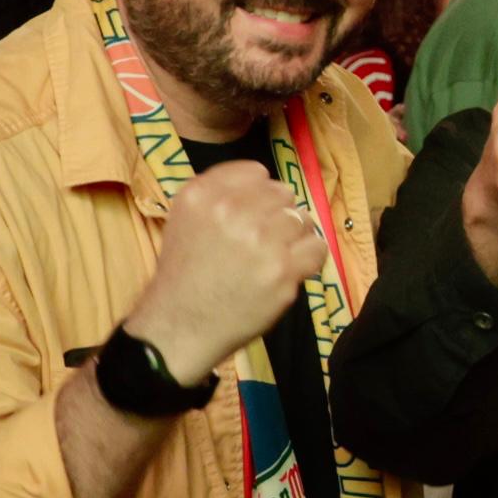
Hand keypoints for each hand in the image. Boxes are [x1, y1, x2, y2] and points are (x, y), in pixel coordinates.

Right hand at [128, 161, 326, 386]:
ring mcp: (260, 241)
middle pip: (283, 195)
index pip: (256, 172)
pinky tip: (291, 268)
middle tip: (265, 240)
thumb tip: (264, 182)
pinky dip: (309, 258)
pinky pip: (317, 248)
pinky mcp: (282, 270)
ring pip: (302, 219)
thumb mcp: (184, 218)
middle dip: (278, 215)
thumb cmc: (185, 273)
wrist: (180, 325)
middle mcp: (230, 211)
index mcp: (202, 195)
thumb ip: (220, 192)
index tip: (254, 212)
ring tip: (276, 256)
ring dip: (294, 237)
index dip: (259, 193)